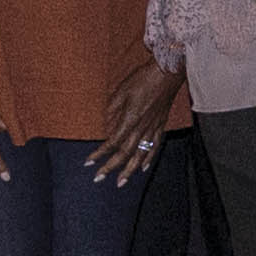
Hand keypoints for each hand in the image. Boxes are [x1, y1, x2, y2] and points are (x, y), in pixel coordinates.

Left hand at [94, 55, 186, 182]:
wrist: (166, 73)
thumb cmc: (142, 79)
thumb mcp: (121, 91)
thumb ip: (111, 110)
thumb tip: (104, 125)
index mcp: (130, 120)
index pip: (112, 142)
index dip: (99, 154)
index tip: (88, 162)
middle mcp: (141, 128)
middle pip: (125, 154)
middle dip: (111, 168)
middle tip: (99, 179)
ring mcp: (153, 128)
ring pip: (140, 155)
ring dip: (129, 170)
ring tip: (121, 182)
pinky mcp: (160, 126)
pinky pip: (154, 146)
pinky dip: (148, 158)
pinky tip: (143, 167)